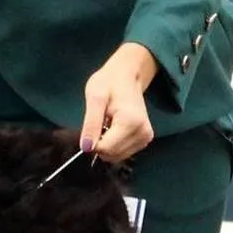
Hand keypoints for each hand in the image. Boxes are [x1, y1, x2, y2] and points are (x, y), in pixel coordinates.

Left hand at [80, 42, 157, 162]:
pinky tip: (114, 128)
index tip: (93, 125)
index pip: (106, 149)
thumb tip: (86, 147)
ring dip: (107, 144)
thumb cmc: (109, 83)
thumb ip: (91, 124)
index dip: (92, 142)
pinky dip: (115, 144)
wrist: (127, 76)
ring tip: (108, 123)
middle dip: (100, 144)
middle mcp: (143, 133)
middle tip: (100, 122)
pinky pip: (123, 152)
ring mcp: (146, 138)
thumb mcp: (94, 97)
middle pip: (112, 155)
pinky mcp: (146, 139)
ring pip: (117, 156)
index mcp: (131, 122)